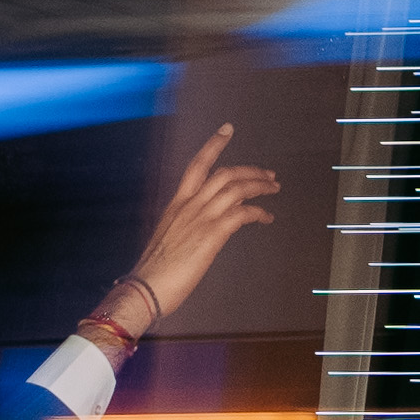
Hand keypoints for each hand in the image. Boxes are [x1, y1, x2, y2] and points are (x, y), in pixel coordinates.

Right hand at [122, 122, 285, 325]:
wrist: (146, 289)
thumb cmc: (154, 272)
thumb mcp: (168, 240)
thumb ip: (186, 227)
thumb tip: (203, 226)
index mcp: (176, 205)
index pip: (197, 165)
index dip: (213, 145)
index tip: (227, 130)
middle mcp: (189, 206)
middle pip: (225, 173)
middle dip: (250, 170)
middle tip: (268, 174)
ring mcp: (201, 218)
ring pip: (237, 188)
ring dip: (260, 186)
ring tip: (274, 189)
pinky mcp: (212, 234)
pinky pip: (242, 214)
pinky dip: (258, 212)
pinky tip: (267, 217)